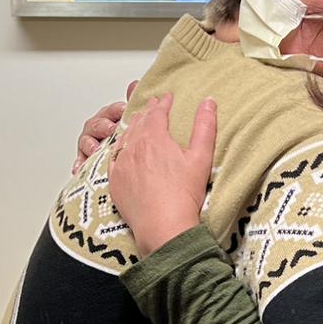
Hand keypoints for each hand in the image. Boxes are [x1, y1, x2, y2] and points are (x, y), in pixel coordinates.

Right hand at [72, 81, 136, 173]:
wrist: (116, 150)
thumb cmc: (121, 131)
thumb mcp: (127, 117)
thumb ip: (131, 101)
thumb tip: (134, 84)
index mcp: (108, 116)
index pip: (111, 110)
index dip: (117, 110)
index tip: (123, 110)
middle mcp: (96, 127)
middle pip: (96, 124)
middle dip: (103, 127)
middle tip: (111, 130)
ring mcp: (89, 142)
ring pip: (86, 141)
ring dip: (90, 145)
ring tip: (96, 150)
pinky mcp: (84, 157)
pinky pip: (80, 160)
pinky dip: (79, 164)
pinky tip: (79, 168)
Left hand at [108, 93, 217, 257]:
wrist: (163, 226)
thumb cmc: (183, 194)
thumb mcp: (201, 157)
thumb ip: (204, 126)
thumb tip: (208, 102)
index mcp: (154, 138)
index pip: (157, 112)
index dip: (163, 103)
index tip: (167, 97)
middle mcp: (134, 147)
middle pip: (139, 122)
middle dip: (147, 111)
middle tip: (152, 104)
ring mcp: (121, 165)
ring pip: (125, 137)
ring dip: (133, 127)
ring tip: (138, 122)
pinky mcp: (115, 182)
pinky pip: (114, 157)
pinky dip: (119, 148)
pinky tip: (123, 149)